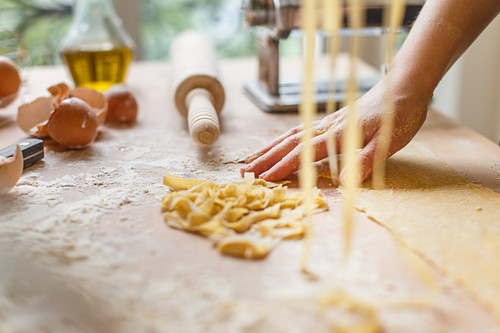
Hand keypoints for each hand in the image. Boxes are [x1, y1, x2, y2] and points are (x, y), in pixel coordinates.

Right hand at [240, 75, 429, 182]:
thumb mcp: (389, 141)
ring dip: (269, 149)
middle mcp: (327, 128)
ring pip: (290, 137)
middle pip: (289, 145)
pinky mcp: (330, 120)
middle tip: (244, 171)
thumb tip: (345, 181)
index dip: (282, 168)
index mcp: (339, 135)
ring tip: (250, 159)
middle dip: (265, 159)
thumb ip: (365, 160)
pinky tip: (277, 144)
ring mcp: (326, 123)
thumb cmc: (399, 114)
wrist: (404, 87)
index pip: (304, 154)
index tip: (263, 180)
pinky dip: (282, 139)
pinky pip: (299, 131)